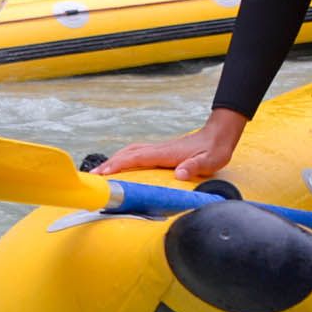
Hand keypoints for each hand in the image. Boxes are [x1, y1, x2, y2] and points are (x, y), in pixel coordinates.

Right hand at [93, 108, 247, 179]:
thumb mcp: (210, 161)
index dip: (119, 165)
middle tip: (94, 176)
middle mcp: (157, 149)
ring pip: (130, 152)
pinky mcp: (160, 150)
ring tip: (102, 172)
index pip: (136, 158)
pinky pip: (136, 153)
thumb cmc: (214, 150)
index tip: (104, 173)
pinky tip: (122, 164)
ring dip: (114, 160)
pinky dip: (123, 158)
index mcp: (165, 153)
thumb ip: (194, 166)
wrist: (218, 136)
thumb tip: (179, 174)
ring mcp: (158, 148)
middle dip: (109, 164)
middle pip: (127, 154)